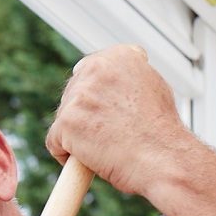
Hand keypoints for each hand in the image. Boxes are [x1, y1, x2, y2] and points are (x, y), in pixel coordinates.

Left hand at [44, 44, 199, 198]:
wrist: (161, 159)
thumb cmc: (160, 132)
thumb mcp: (153, 87)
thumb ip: (127, 77)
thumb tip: (110, 78)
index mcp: (119, 57)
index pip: (90, 70)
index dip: (95, 97)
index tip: (108, 113)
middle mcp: (97, 68)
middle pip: (73, 93)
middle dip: (84, 116)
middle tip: (109, 134)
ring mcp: (79, 95)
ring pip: (64, 118)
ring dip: (77, 136)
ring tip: (105, 147)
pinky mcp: (66, 121)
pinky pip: (54, 141)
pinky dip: (66, 155)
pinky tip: (89, 159)